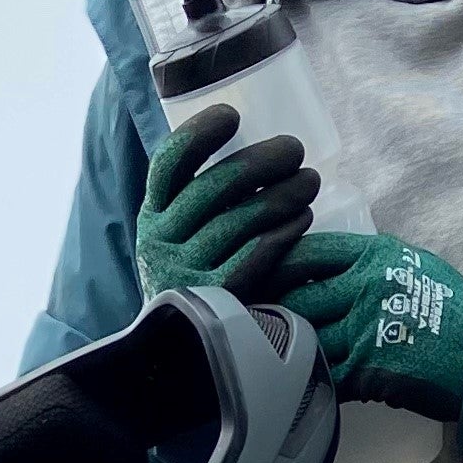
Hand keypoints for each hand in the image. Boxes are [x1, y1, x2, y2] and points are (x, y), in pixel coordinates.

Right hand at [134, 104, 317, 302]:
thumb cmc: (197, 273)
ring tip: (310, 181)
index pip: (169, 164)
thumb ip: (199, 197)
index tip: (232, 115)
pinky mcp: (217, 298)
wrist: (186, 347)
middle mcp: (161, 242)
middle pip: (212, 188)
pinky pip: (254, 256)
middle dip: (260, 162)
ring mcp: (187, 271)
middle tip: (295, 148)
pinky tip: (303, 219)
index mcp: (152, 215)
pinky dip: (282, 233)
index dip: (199, 134)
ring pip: (238, 221)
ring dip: (281, 195)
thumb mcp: (181, 233)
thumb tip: (246, 142)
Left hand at [276, 229, 462, 418]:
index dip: (277, 265)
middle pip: (298, 296)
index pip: (308, 253)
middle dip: (273, 310)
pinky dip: (310, 377)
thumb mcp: (409, 263)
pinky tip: (300, 379)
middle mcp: (366, 287)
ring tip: (273, 351)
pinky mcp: (368, 370)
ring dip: (288, 346)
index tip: (262, 276)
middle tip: (256, 319)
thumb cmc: (450, 308)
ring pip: (305, 337)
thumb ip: (364, 262)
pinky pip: (324, 373)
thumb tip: (319, 267)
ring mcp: (365, 330)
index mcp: (374, 256)